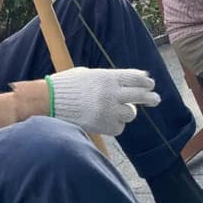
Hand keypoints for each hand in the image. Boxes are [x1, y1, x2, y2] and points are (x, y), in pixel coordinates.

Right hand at [39, 67, 161, 135]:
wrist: (47, 100)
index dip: (145, 82)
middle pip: (140, 95)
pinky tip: (108, 120)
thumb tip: (140, 76)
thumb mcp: (90, 74)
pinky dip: (116, 125)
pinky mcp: (101, 124)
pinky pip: (119, 128)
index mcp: (107, 77)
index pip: (136, 78)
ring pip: (131, 113)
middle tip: (156, 99)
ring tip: (119, 110)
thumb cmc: (68, 85)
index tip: (150, 84)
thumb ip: (113, 76)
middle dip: (151, 97)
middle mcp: (110, 92)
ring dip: (128, 112)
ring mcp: (106, 109)